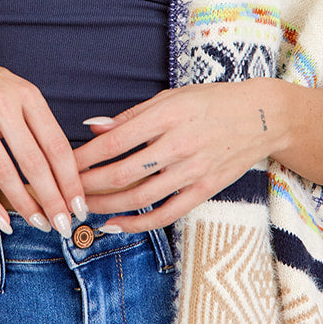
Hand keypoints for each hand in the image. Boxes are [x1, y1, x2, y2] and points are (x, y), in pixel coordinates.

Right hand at [0, 35, 87, 235]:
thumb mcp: (18, 91)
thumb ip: (38, 124)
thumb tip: (65, 171)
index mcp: (27, 96)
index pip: (57, 146)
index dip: (71, 180)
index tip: (80, 205)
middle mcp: (3, 104)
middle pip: (34, 163)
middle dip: (53, 200)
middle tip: (64, 225)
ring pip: (4, 172)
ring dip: (24, 204)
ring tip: (38, 224)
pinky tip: (1, 220)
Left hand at [72, 80, 280, 230]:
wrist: (261, 116)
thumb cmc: (211, 102)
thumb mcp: (171, 98)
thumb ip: (132, 116)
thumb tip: (92, 128)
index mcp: (166, 116)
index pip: (114, 142)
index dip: (83, 157)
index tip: (60, 164)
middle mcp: (178, 145)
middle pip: (121, 174)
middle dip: (86, 186)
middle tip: (64, 192)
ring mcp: (193, 170)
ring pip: (139, 198)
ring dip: (105, 206)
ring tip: (83, 207)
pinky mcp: (205, 190)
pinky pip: (166, 214)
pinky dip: (138, 223)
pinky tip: (115, 225)